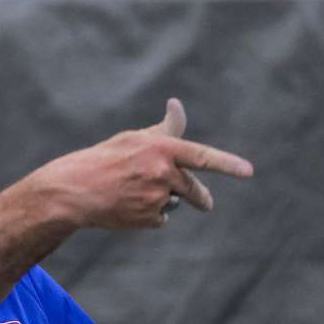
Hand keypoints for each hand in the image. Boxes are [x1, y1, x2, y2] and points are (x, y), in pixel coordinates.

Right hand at [25, 98, 252, 228]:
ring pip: (174, 202)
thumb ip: (164, 130)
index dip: (228, 164)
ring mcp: (155, 199)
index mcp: (160, 149)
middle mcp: (162, 174)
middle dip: (201, 198)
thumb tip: (177, 105)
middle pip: (193, 190)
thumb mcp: (134, 139)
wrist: (74, 191)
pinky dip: (150, 215)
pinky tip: (128, 208)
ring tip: (134, 194)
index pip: (202, 157)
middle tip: (206, 203)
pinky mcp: (148, 219)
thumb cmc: (105, 159)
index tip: (248, 172)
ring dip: (163, 200)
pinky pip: (161, 218)